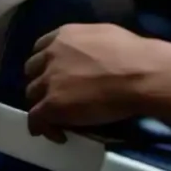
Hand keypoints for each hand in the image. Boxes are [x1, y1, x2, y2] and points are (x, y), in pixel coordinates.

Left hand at [25, 23, 151, 142]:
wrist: (139, 74)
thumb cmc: (132, 53)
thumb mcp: (103, 35)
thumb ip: (87, 43)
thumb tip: (90, 53)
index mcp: (64, 35)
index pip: (41, 48)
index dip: (46, 63)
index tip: (55, 73)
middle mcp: (51, 55)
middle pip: (32, 70)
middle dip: (42, 82)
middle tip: (57, 95)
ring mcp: (49, 80)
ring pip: (32, 94)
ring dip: (43, 105)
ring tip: (59, 118)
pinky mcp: (52, 104)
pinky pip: (36, 118)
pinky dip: (43, 127)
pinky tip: (59, 135)